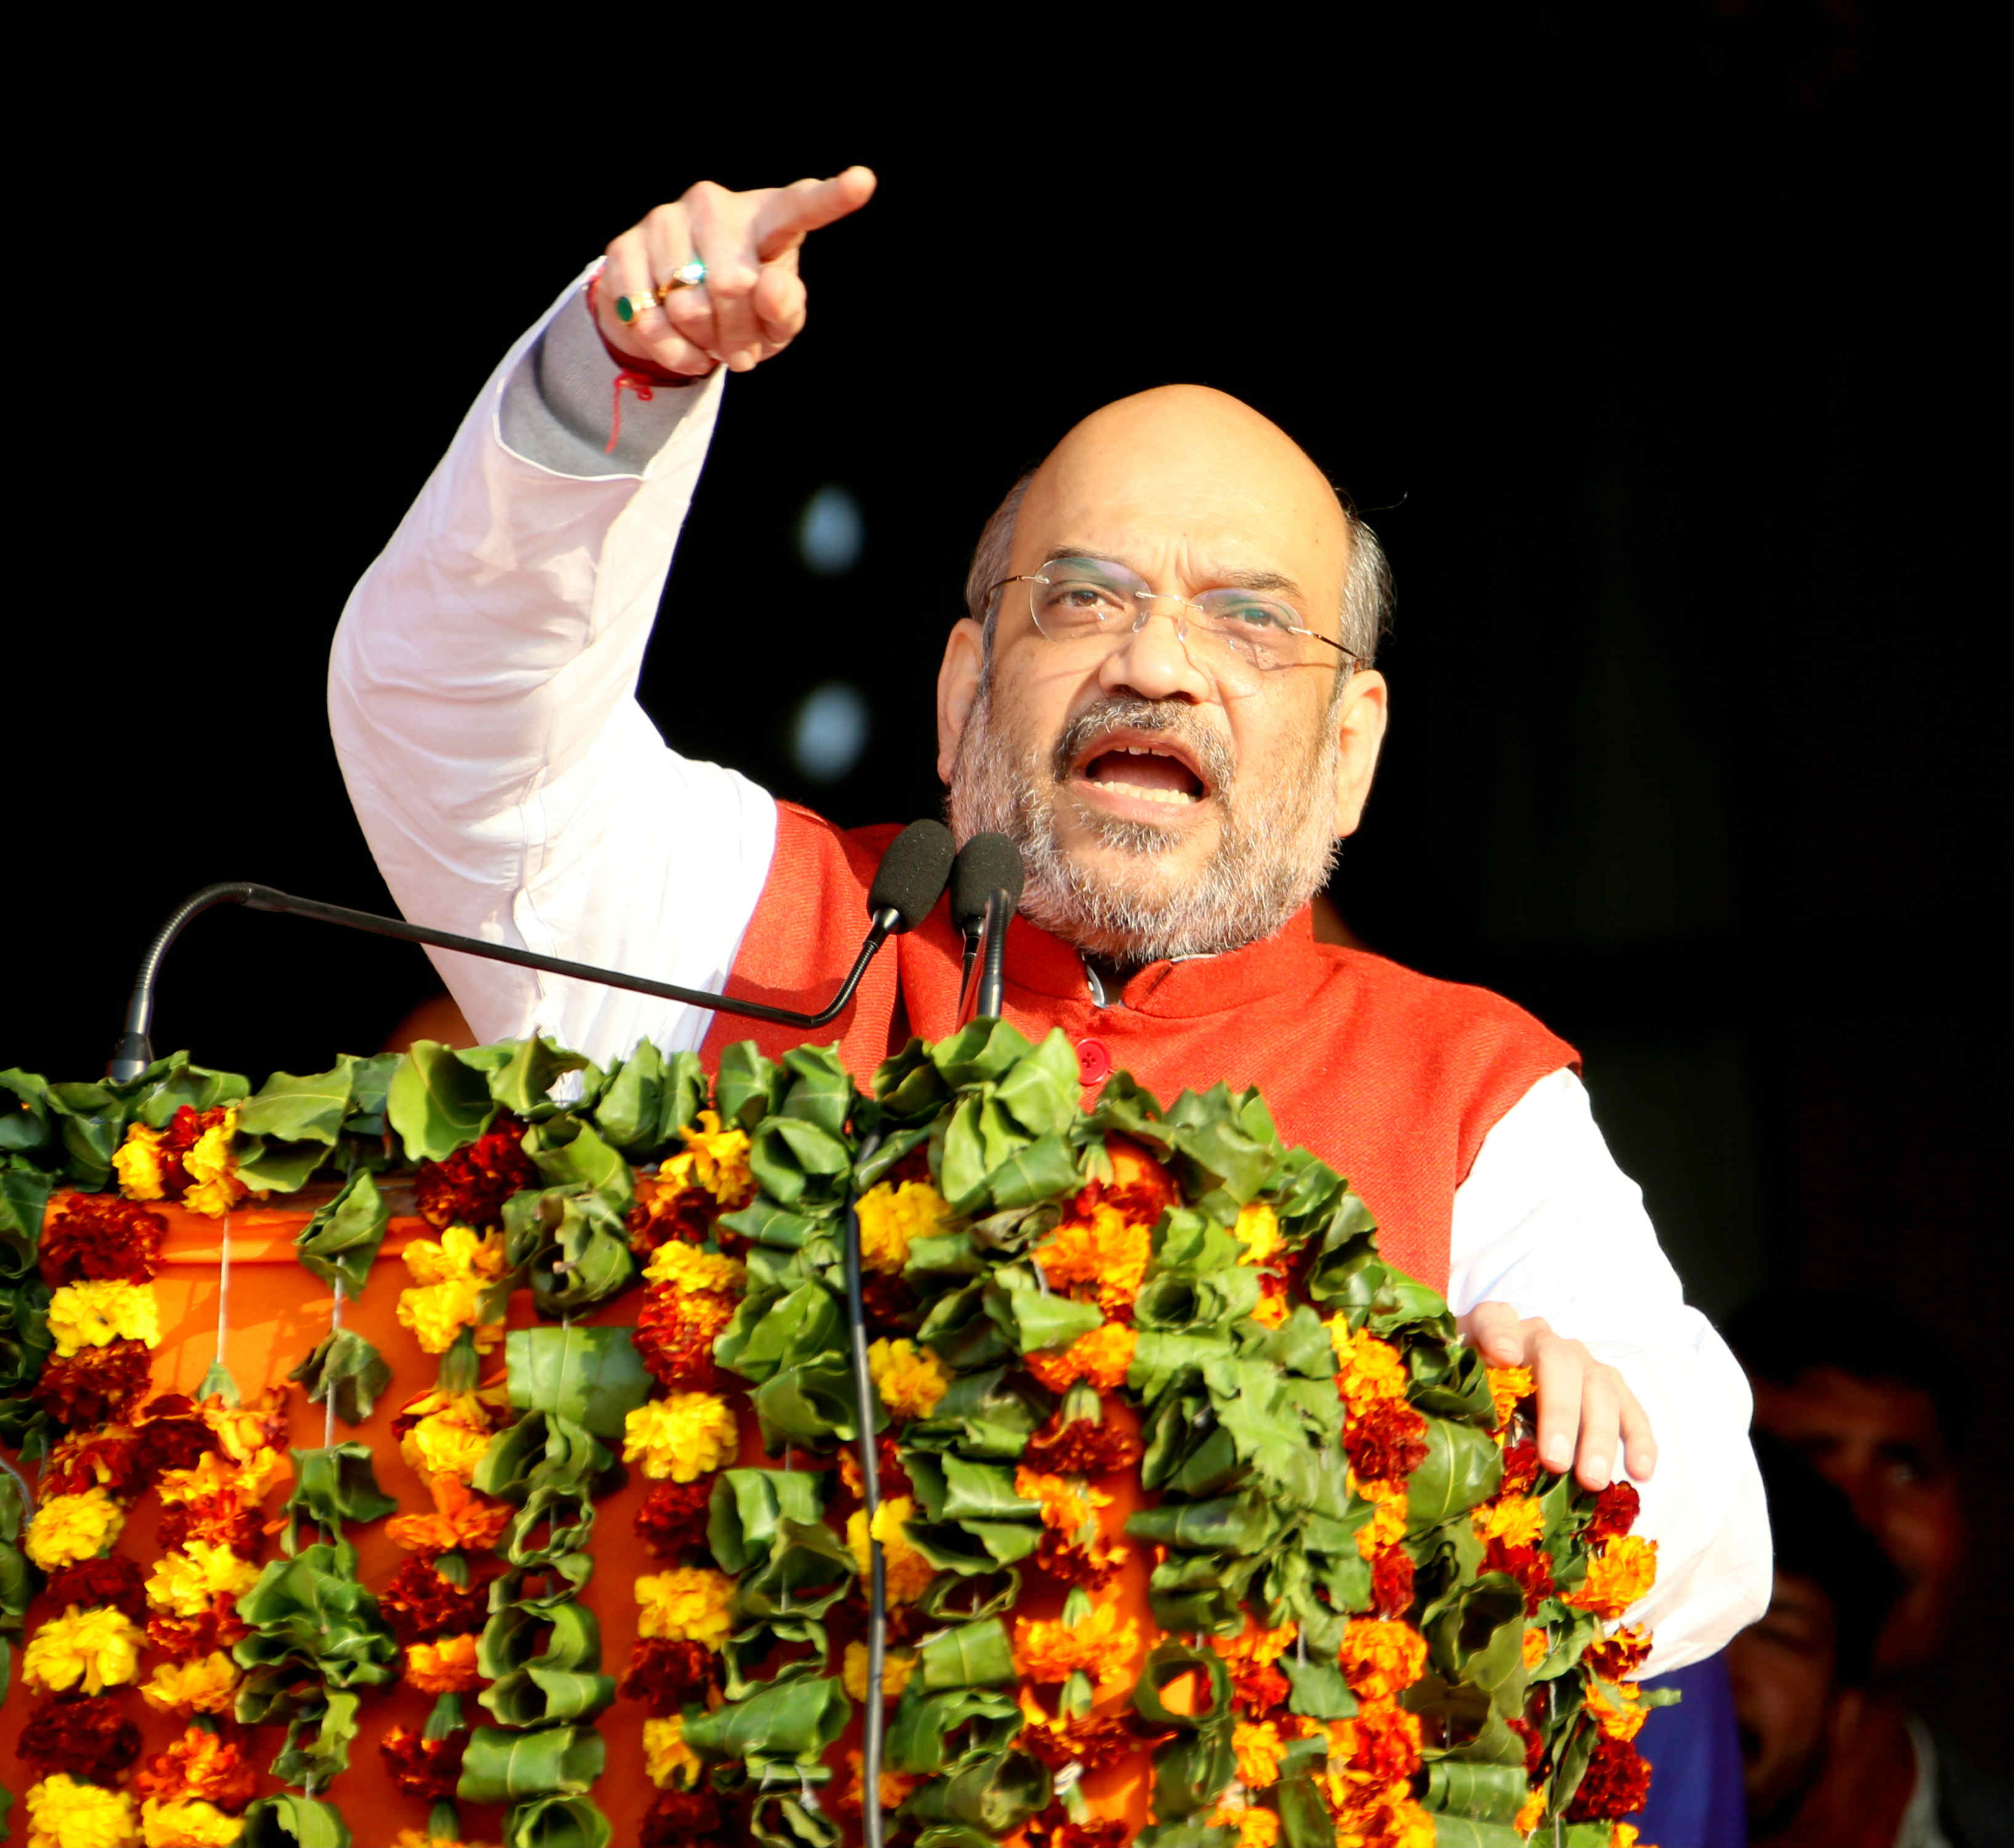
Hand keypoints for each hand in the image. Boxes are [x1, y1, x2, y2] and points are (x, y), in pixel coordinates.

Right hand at [596, 167, 876, 376]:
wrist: (670, 316)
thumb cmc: (743, 313)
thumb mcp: (776, 322)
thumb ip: (785, 308)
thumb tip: (768, 289)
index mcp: (767, 217)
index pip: (802, 207)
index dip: (833, 198)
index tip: (864, 181)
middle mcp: (714, 204)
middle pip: (732, 286)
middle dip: (738, 335)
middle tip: (741, 350)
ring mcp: (665, 219)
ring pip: (687, 306)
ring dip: (704, 343)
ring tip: (710, 340)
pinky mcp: (623, 247)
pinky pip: (650, 319)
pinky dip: (671, 350)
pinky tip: (682, 346)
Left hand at [1458, 1303, 1656, 1490]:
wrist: (1495, 1375)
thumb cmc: (1472, 1385)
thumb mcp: (1457, 1383)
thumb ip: (1461, 1394)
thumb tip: (1472, 1434)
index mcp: (1496, 1330)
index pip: (1493, 1319)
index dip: (1498, 1334)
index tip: (1503, 1357)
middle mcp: (1543, 1338)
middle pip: (1559, 1362)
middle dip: (1560, 1413)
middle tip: (1556, 1462)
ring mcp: (1580, 1360)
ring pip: (1600, 1387)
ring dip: (1599, 1436)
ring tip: (1592, 1480)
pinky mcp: (1606, 1385)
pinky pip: (1629, 1408)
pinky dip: (1638, 1439)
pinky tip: (1641, 1472)